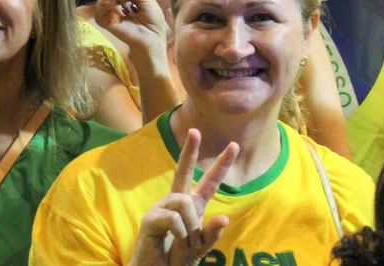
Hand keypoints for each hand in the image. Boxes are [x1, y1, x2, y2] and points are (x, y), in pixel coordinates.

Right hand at [129, 128, 238, 265]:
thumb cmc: (177, 259)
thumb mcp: (200, 248)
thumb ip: (212, 234)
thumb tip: (224, 218)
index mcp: (192, 207)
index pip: (209, 182)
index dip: (221, 164)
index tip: (233, 145)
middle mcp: (176, 201)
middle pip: (183, 170)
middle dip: (190, 150)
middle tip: (194, 130)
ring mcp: (161, 207)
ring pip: (184, 202)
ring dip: (189, 226)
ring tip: (182, 241)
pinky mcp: (150, 218)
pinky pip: (174, 217)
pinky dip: (180, 233)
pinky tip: (173, 240)